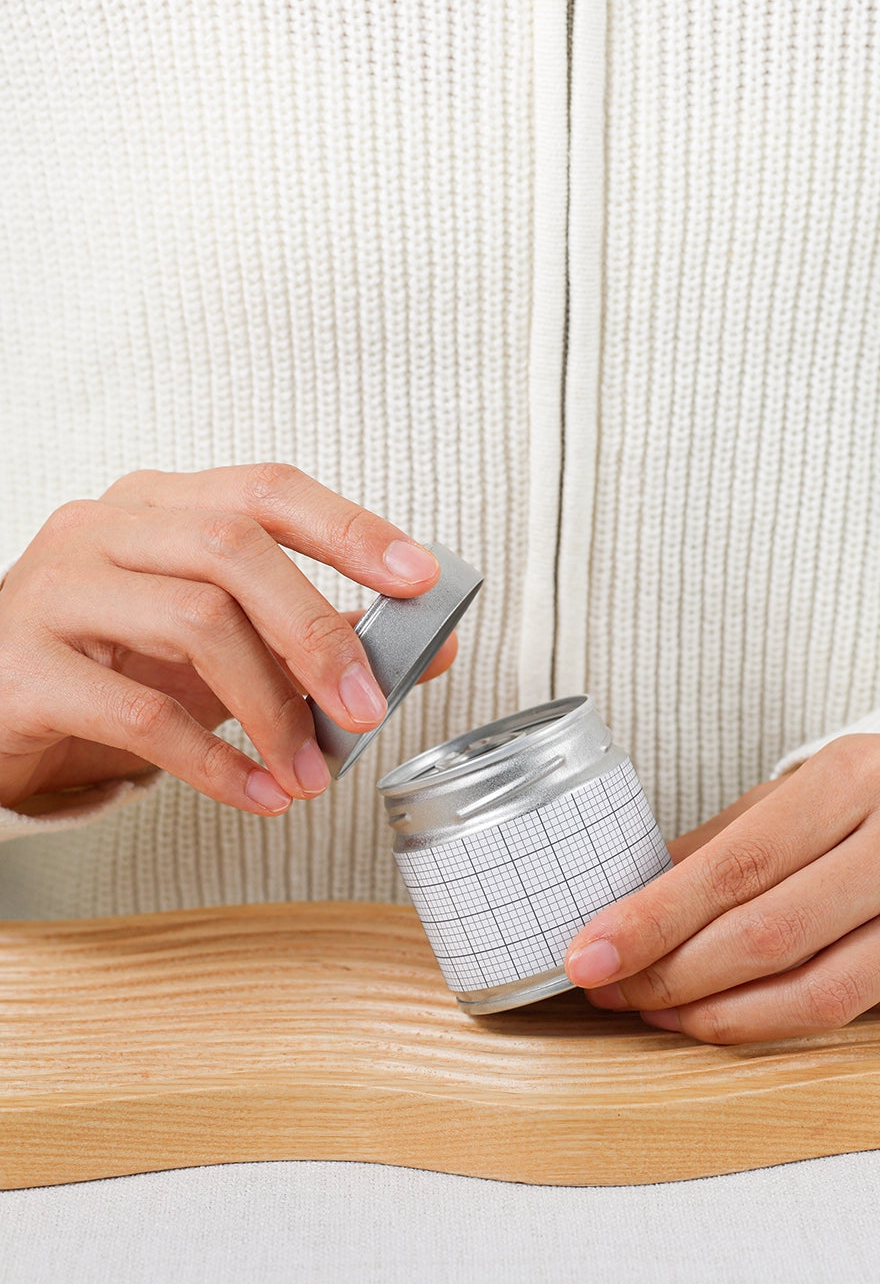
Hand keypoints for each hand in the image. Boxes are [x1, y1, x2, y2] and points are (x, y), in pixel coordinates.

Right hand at [0, 464, 454, 814]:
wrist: (2, 709)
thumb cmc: (116, 663)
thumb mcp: (221, 640)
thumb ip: (315, 635)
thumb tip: (432, 648)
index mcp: (161, 505)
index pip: (266, 491)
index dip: (349, 528)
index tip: (419, 578)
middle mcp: (105, 529)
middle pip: (232, 549)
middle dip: (316, 631)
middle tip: (364, 707)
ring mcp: (56, 590)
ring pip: (192, 621)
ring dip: (270, 708)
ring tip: (308, 771)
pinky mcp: (23, 667)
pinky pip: (138, 713)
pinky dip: (213, 761)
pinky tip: (255, 792)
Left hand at [564, 735, 879, 1042]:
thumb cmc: (875, 799)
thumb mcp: (797, 791)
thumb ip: (718, 844)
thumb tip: (623, 904)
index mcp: (858, 778)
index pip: (736, 864)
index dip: (653, 918)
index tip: (590, 951)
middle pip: (769, 935)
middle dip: (671, 974)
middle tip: (609, 989)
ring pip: (815, 994)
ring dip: (718, 1014)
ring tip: (658, 1013)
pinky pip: (855, 1013)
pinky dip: (776, 1022)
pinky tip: (725, 1016)